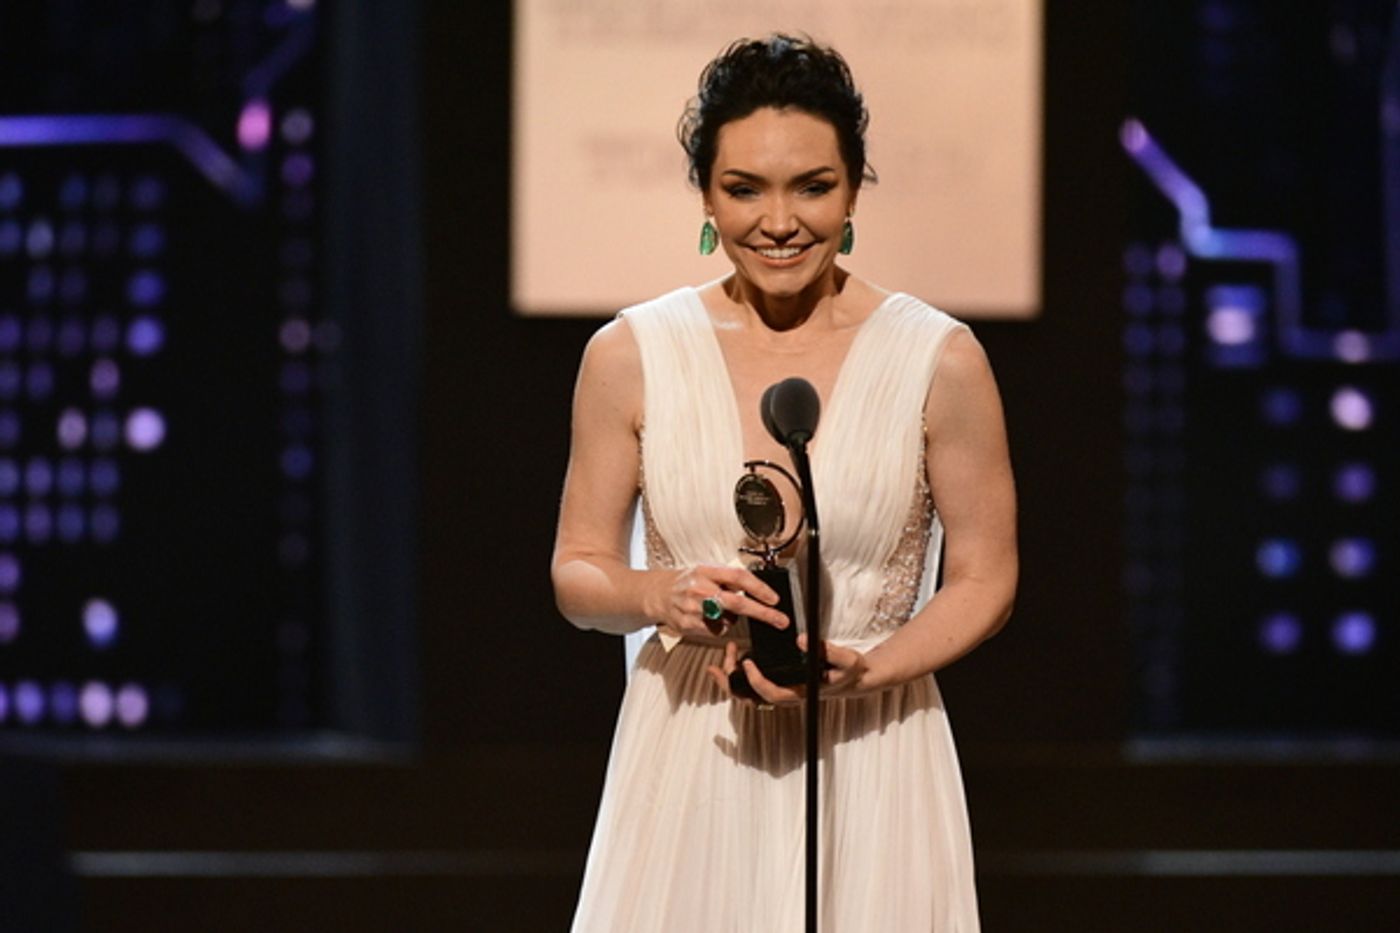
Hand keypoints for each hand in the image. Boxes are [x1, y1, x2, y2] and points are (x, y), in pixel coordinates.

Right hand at [649, 564, 788, 638]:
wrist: (658, 594)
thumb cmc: (686, 581)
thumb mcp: (706, 571)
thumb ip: (728, 578)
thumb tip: (756, 589)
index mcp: (706, 571)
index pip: (738, 577)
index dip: (759, 588)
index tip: (773, 599)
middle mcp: (699, 589)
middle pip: (737, 603)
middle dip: (762, 613)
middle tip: (779, 620)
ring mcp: (693, 609)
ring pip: (728, 620)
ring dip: (732, 618)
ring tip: (718, 608)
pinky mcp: (689, 625)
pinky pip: (716, 630)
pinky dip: (719, 626)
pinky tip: (708, 617)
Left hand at [707, 635, 879, 704]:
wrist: (853, 678)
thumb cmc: (848, 671)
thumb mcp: (846, 659)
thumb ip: (826, 650)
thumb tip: (801, 640)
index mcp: (801, 692)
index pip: (773, 694)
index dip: (757, 682)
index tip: (747, 663)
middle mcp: (788, 694)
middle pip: (753, 698)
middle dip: (731, 684)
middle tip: (716, 667)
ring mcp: (782, 690)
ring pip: (750, 693)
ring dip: (733, 677)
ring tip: (724, 655)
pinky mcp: (780, 682)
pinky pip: (754, 684)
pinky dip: (740, 673)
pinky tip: (735, 656)